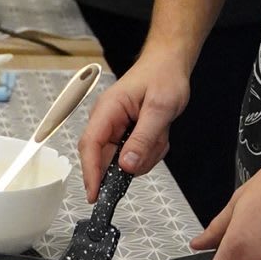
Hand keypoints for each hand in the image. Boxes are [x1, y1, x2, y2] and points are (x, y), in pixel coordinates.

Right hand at [78, 41, 192, 195]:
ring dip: (146, 154)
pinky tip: (160, 135)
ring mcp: (115, 127)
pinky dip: (150, 150)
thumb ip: (143, 138)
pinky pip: (134, 155)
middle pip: (107, 158)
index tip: (94, 195)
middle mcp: (106, 120)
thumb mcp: (159, 109)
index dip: (90, 173)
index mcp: (108, 109)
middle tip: (154, 148)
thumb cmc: (163, 76)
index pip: (90, 146)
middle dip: (133, 161)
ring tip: (161, 134)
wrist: (170, 64)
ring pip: (124, 160)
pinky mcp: (125, 133)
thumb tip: (127, 166)